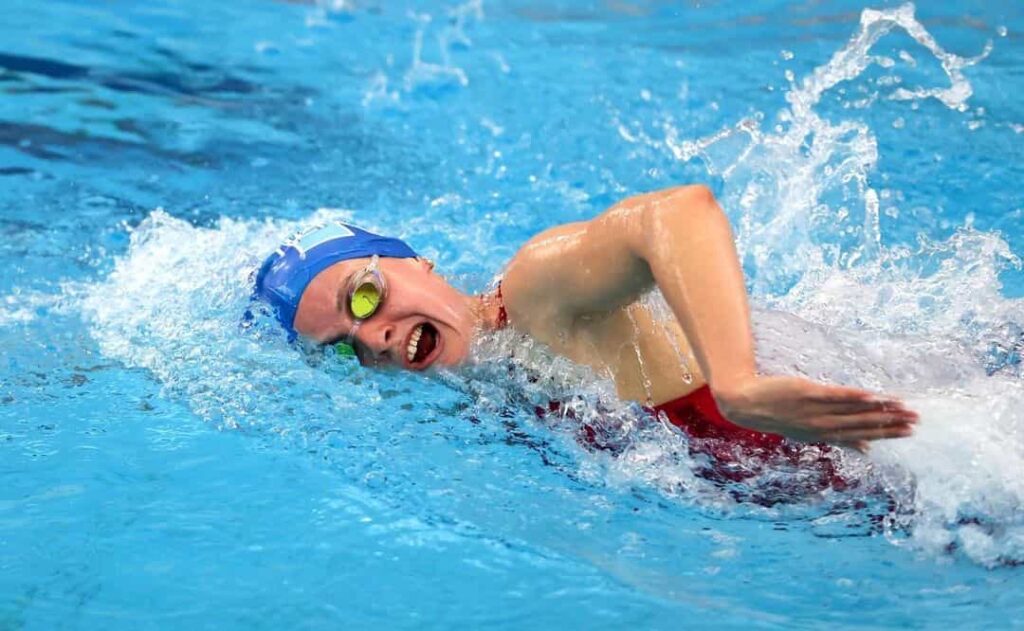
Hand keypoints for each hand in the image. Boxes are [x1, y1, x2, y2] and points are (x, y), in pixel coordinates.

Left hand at [712, 375, 917, 448]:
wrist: (747, 404)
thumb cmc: (780, 414)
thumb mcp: (810, 432)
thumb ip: (840, 438)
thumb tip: (866, 449)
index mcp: (825, 435)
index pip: (863, 435)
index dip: (887, 434)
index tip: (909, 432)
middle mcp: (823, 425)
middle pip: (863, 424)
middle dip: (891, 423)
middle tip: (916, 421)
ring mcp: (816, 410)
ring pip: (854, 411)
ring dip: (880, 409)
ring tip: (903, 406)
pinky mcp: (808, 393)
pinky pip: (836, 396)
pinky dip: (854, 397)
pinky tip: (873, 395)